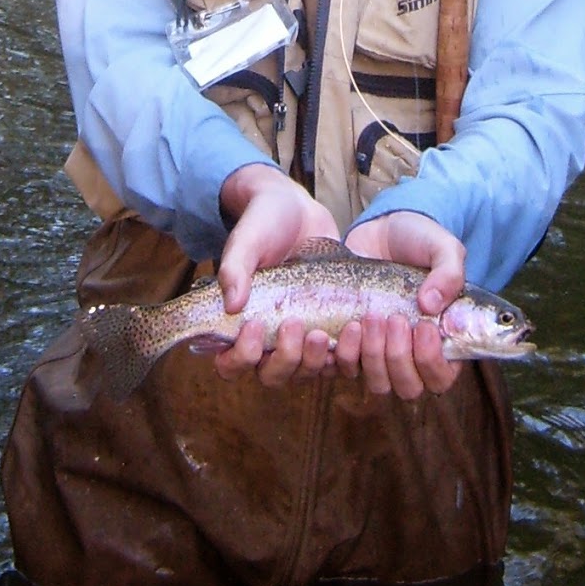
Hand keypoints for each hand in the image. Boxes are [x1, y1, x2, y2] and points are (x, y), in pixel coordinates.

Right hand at [214, 163, 339, 386]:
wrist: (299, 210)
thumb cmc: (264, 223)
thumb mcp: (248, 240)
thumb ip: (235, 267)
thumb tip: (232, 305)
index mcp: (240, 322)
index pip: (231, 363)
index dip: (241, 357)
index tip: (255, 325)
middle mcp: (269, 337)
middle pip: (272, 374)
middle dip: (285, 358)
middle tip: (295, 325)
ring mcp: (301, 336)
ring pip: (306, 372)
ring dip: (315, 360)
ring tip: (325, 332)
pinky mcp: (330, 329)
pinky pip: (337, 359)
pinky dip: (346, 354)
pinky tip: (353, 329)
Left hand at [335, 211, 466, 398]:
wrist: (380, 230)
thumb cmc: (418, 240)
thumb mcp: (442, 247)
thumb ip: (450, 273)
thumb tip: (430, 306)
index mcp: (442, 340)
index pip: (441, 378)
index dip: (432, 362)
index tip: (424, 326)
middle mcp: (412, 353)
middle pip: (408, 387)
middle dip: (399, 358)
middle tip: (394, 319)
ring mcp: (380, 351)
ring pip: (378, 383)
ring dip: (373, 355)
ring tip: (371, 317)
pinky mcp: (352, 343)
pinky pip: (346, 368)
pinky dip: (345, 352)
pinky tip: (349, 324)